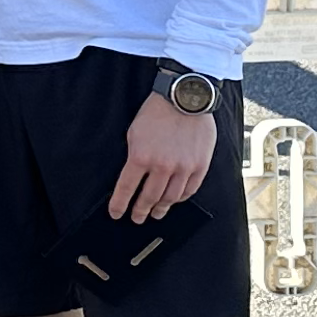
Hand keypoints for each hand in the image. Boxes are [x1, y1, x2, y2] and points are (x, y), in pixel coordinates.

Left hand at [108, 92, 218, 223]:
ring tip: (155, 213)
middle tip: (137, 218)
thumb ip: (134, 157)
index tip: (116, 214)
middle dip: (140, 211)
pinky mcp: (200, 166)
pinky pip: (189, 190)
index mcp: (141, 156)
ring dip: (161, 208)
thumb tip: (133, 177)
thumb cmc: (157, 112)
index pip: (126, 188)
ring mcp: (183, 168)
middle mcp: (162, 166)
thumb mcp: (134, 132)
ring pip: (170, 198)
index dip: (120, 204)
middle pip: (149, 198)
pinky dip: (180, 198)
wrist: (184, 98)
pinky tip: (174, 200)